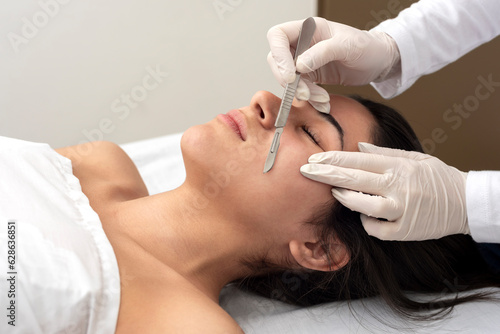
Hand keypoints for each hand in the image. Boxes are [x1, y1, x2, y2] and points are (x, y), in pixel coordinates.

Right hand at [267, 17, 399, 113]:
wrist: (378, 62)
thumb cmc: (367, 47)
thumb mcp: (348, 46)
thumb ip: (322, 53)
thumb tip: (299, 65)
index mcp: (308, 28)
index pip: (277, 36)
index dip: (278, 55)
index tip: (291, 75)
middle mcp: (302, 44)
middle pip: (277, 61)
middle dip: (289, 81)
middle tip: (304, 93)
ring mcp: (304, 61)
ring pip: (288, 80)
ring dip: (302, 93)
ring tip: (323, 99)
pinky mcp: (310, 77)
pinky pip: (301, 90)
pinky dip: (311, 100)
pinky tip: (324, 103)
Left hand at [300, 143, 469, 240]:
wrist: (464, 203)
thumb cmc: (436, 177)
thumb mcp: (414, 158)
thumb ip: (383, 154)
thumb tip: (356, 148)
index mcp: (398, 167)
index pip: (358, 161)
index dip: (333, 160)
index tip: (313, 158)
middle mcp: (398, 187)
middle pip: (354, 180)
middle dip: (326, 175)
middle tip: (306, 170)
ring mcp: (401, 210)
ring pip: (363, 206)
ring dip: (345, 199)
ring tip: (335, 193)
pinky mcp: (405, 230)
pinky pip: (376, 229)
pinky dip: (367, 222)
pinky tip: (365, 215)